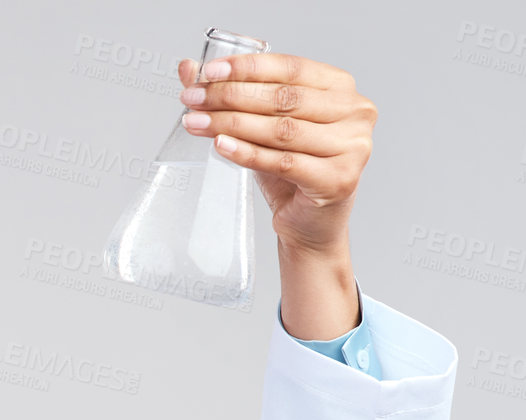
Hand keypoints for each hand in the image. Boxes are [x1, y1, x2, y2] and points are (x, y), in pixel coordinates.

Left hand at [176, 51, 376, 256]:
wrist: (309, 226)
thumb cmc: (291, 176)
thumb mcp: (263, 130)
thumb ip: (233, 98)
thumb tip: (189, 70)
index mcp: (341, 88)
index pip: (290, 68)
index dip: (246, 68)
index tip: (207, 72)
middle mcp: (355, 112)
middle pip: (283, 98)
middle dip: (232, 96)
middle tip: (193, 100)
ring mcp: (352, 147)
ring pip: (281, 130)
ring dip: (233, 124)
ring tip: (198, 123)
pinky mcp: (338, 180)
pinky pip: (283, 162)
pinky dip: (248, 153)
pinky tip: (221, 145)